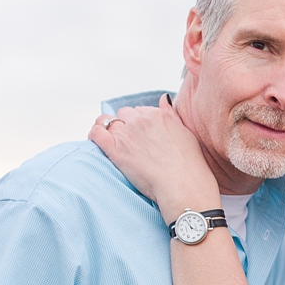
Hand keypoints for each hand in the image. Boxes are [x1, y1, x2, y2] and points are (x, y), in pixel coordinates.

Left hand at [89, 95, 217, 218]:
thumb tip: (163, 99)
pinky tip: (99, 141)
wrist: (183, 184)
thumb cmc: (189, 163)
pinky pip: (96, 133)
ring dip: (108, 129)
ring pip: (107, 121)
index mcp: (158, 115)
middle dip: (125, 124)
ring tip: (113, 141)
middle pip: (124, 114)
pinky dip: (94, 134)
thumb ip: (171, 114)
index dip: (140, 122)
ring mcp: (127, 135)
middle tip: (131, 141)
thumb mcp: (185, 132)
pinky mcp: (116, 150)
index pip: (140, 111)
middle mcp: (141, 121)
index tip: (143, 134)